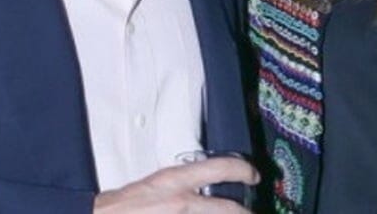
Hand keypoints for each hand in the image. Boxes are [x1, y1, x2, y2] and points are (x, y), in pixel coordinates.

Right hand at [93, 156, 258, 212]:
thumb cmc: (123, 207)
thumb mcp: (155, 185)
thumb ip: (179, 187)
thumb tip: (197, 192)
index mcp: (175, 180)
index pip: (220, 167)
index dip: (243, 170)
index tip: (253, 175)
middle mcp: (182, 202)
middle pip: (230, 209)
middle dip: (246, 213)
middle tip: (252, 213)